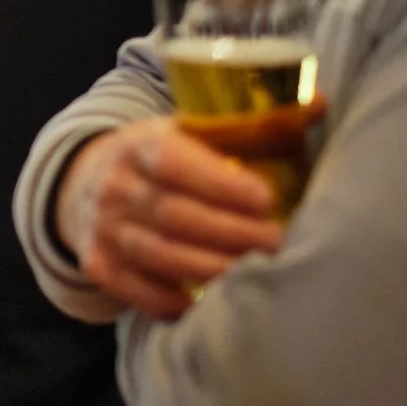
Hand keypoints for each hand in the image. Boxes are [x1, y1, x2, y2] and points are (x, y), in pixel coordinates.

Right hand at [56, 118, 283, 320]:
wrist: (85, 182)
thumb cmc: (158, 157)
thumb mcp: (189, 130)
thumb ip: (251, 125)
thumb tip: (322, 103)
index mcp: (139, 146)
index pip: (174, 164)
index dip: (220, 183)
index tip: (267, 198)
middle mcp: (116, 187)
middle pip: (175, 216)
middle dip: (233, 233)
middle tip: (280, 243)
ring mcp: (105, 229)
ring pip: (162, 256)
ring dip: (215, 269)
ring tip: (258, 273)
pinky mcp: (101, 266)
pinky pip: (141, 293)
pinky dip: (180, 302)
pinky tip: (215, 301)